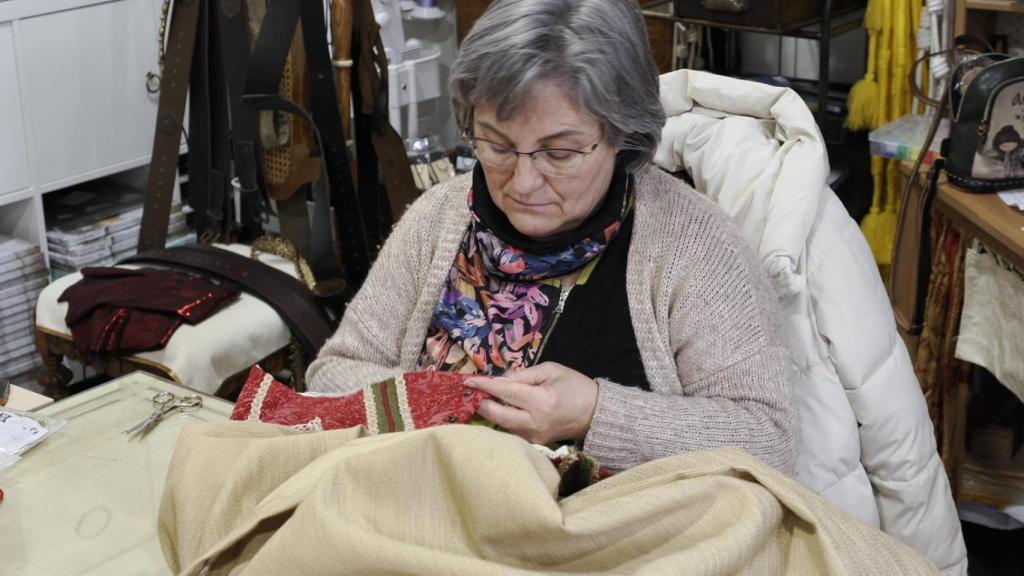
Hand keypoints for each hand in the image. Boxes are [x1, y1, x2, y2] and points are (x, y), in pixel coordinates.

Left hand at [465, 362, 598, 444]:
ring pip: (501, 426)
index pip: (505, 392)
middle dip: (480, 403)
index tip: (468, 381)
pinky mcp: (534, 443)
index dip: (485, 386)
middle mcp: (534, 422)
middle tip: (470, 392)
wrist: (596, 414)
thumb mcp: (550, 370)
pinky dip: (501, 420)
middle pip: (496, 415)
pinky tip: (498, 409)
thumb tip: (499, 380)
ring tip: (481, 398)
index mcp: (540, 401)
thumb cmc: (574, 386)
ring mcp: (534, 436)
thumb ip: (523, 375)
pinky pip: (511, 431)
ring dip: (489, 412)